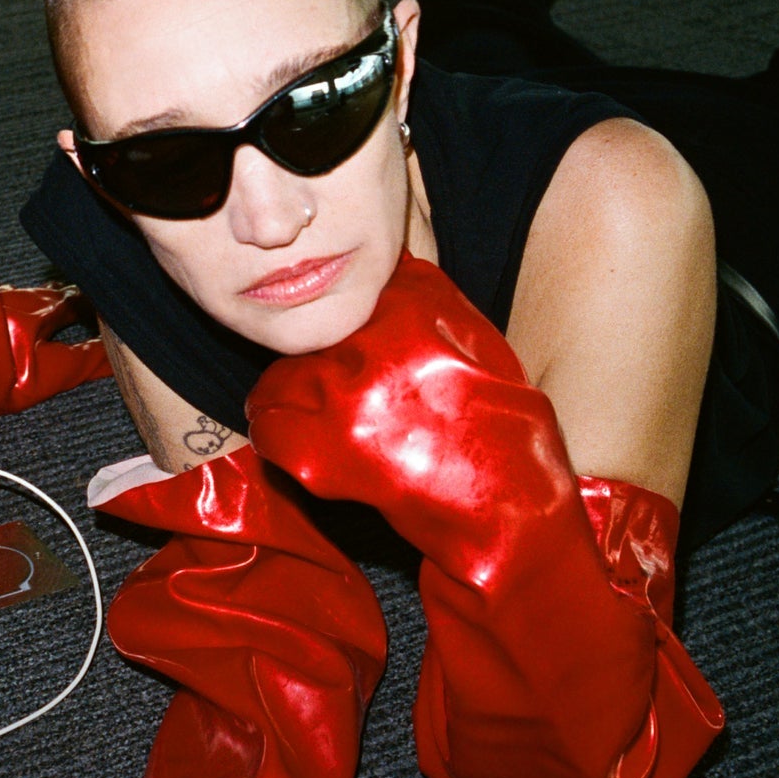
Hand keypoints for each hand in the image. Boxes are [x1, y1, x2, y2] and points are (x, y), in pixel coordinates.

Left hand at [246, 254, 577, 574]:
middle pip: (311, 337)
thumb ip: (427, 300)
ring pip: (280, 377)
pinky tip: (292, 439)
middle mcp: (370, 348)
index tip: (351, 345)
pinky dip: (273, 430)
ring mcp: (341, 400)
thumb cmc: (506, 429)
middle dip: (320, 360)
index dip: (347, 321)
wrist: (511, 509)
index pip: (349, 293)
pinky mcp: (319, 452)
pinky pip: (268, 425)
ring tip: (308, 412)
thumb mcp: (481, 341)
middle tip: (336, 387)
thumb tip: (386, 268)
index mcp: (411, 309)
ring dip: (289, 393)